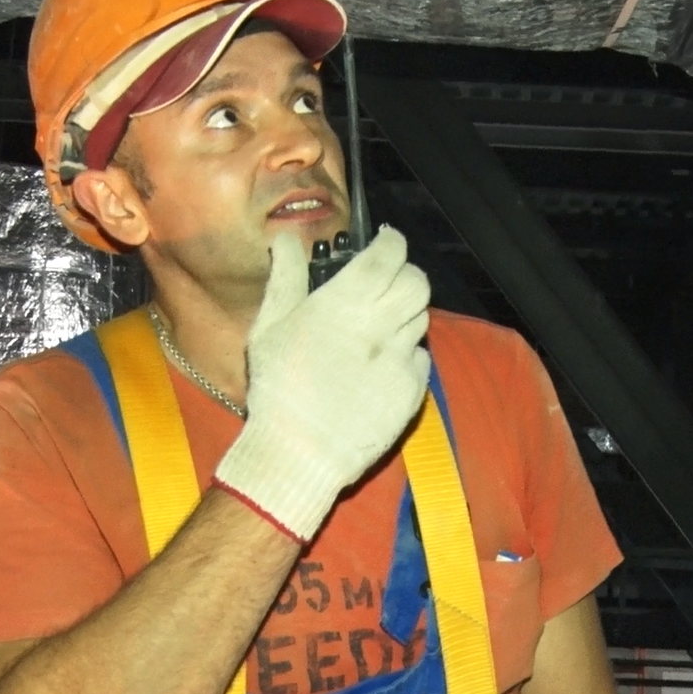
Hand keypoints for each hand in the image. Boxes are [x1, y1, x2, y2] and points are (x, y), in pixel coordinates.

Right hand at [213, 225, 431, 541]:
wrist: (297, 453)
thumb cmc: (277, 388)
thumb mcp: (270, 326)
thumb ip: (286, 277)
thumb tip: (286, 239)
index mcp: (347, 303)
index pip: (389, 254)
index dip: (391, 242)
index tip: (385, 241)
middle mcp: (382, 326)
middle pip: (418, 282)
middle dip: (406, 274)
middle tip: (388, 282)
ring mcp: (401, 360)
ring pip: (422, 318)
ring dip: (406, 313)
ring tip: (380, 326)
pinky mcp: (413, 391)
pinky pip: (421, 358)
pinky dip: (407, 353)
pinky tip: (381, 365)